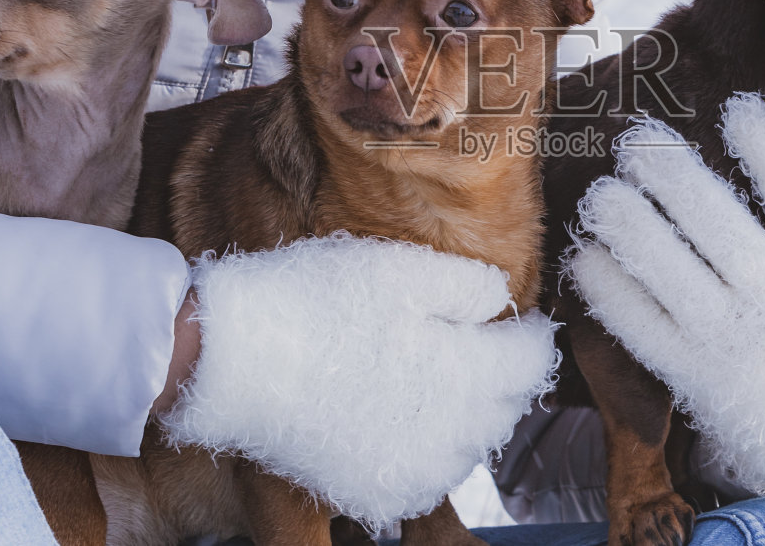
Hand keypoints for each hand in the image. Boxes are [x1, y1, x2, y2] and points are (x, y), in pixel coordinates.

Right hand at [159, 234, 556, 525]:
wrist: (233, 360)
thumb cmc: (318, 303)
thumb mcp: (403, 271)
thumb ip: (469, 285)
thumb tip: (502, 299)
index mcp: (467, 374)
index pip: (531, 363)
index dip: (532, 337)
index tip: (524, 323)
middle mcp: (451, 435)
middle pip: (505, 407)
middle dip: (502, 376)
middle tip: (482, 346)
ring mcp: (412, 472)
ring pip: (469, 446)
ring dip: (469, 415)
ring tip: (441, 379)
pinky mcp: (374, 492)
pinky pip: (426, 476)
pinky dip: (429, 450)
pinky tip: (405, 419)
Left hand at [566, 93, 764, 494]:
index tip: (739, 109)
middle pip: (714, 220)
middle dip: (667, 169)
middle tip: (637, 137)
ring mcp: (730, 344)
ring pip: (662, 265)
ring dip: (625, 219)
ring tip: (604, 191)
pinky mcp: (686, 375)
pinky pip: (633, 321)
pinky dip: (604, 284)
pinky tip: (589, 253)